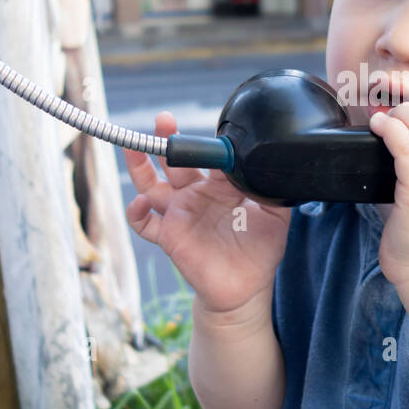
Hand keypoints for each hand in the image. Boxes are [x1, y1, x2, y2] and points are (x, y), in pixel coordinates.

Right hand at [124, 111, 291, 313]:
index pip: (209, 157)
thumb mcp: (275, 216)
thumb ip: (271, 189)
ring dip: (140, 166)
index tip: (210, 138)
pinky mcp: (169, 236)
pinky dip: (136, 213)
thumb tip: (272, 165)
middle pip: (175, 163)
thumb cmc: (259, 251)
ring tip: (133, 146)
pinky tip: (139, 204)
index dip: (207, 145)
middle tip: (164, 120)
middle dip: (168, 140)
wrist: (246, 288)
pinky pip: (144, 224)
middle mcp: (196, 195)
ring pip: (151, 186)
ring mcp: (180, 214)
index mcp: (220, 186)